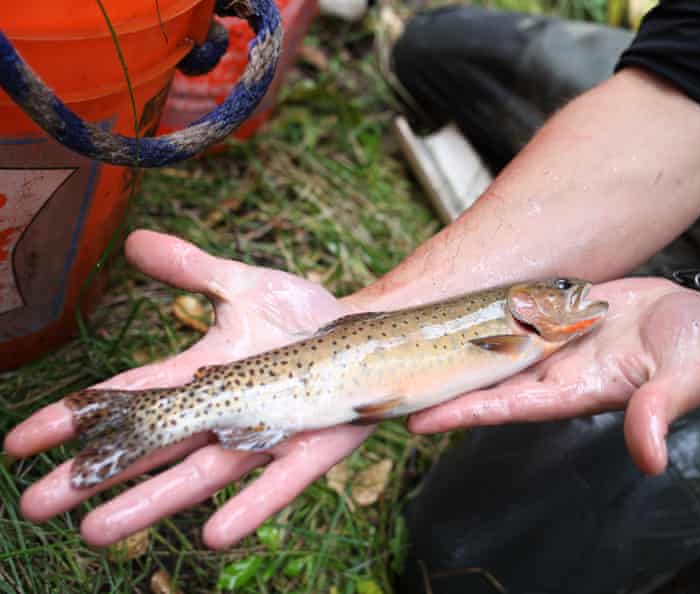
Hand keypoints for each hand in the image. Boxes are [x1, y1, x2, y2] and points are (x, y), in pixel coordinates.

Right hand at [4, 230, 373, 548]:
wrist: (366, 332)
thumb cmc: (302, 315)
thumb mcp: (243, 285)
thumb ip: (191, 269)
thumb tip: (132, 241)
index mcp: (201, 375)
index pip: (128, 397)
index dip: (75, 417)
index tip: (20, 442)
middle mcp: (222, 413)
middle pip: (150, 448)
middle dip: (95, 475)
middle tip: (37, 504)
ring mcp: (263, 434)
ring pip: (199, 475)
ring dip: (151, 502)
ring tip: (97, 532)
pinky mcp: (306, 446)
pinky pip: (275, 481)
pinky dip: (248, 506)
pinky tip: (212, 534)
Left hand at [406, 277, 699, 474]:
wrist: (697, 314)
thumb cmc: (693, 348)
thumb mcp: (683, 378)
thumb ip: (659, 411)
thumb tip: (650, 458)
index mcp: (574, 392)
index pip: (508, 406)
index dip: (464, 413)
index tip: (417, 421)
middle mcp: (550, 372)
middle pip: (483, 381)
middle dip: (437, 387)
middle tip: (383, 388)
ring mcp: (547, 344)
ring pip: (486, 348)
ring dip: (446, 352)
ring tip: (397, 350)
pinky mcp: (550, 317)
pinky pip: (504, 319)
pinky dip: (473, 320)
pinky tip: (441, 316)